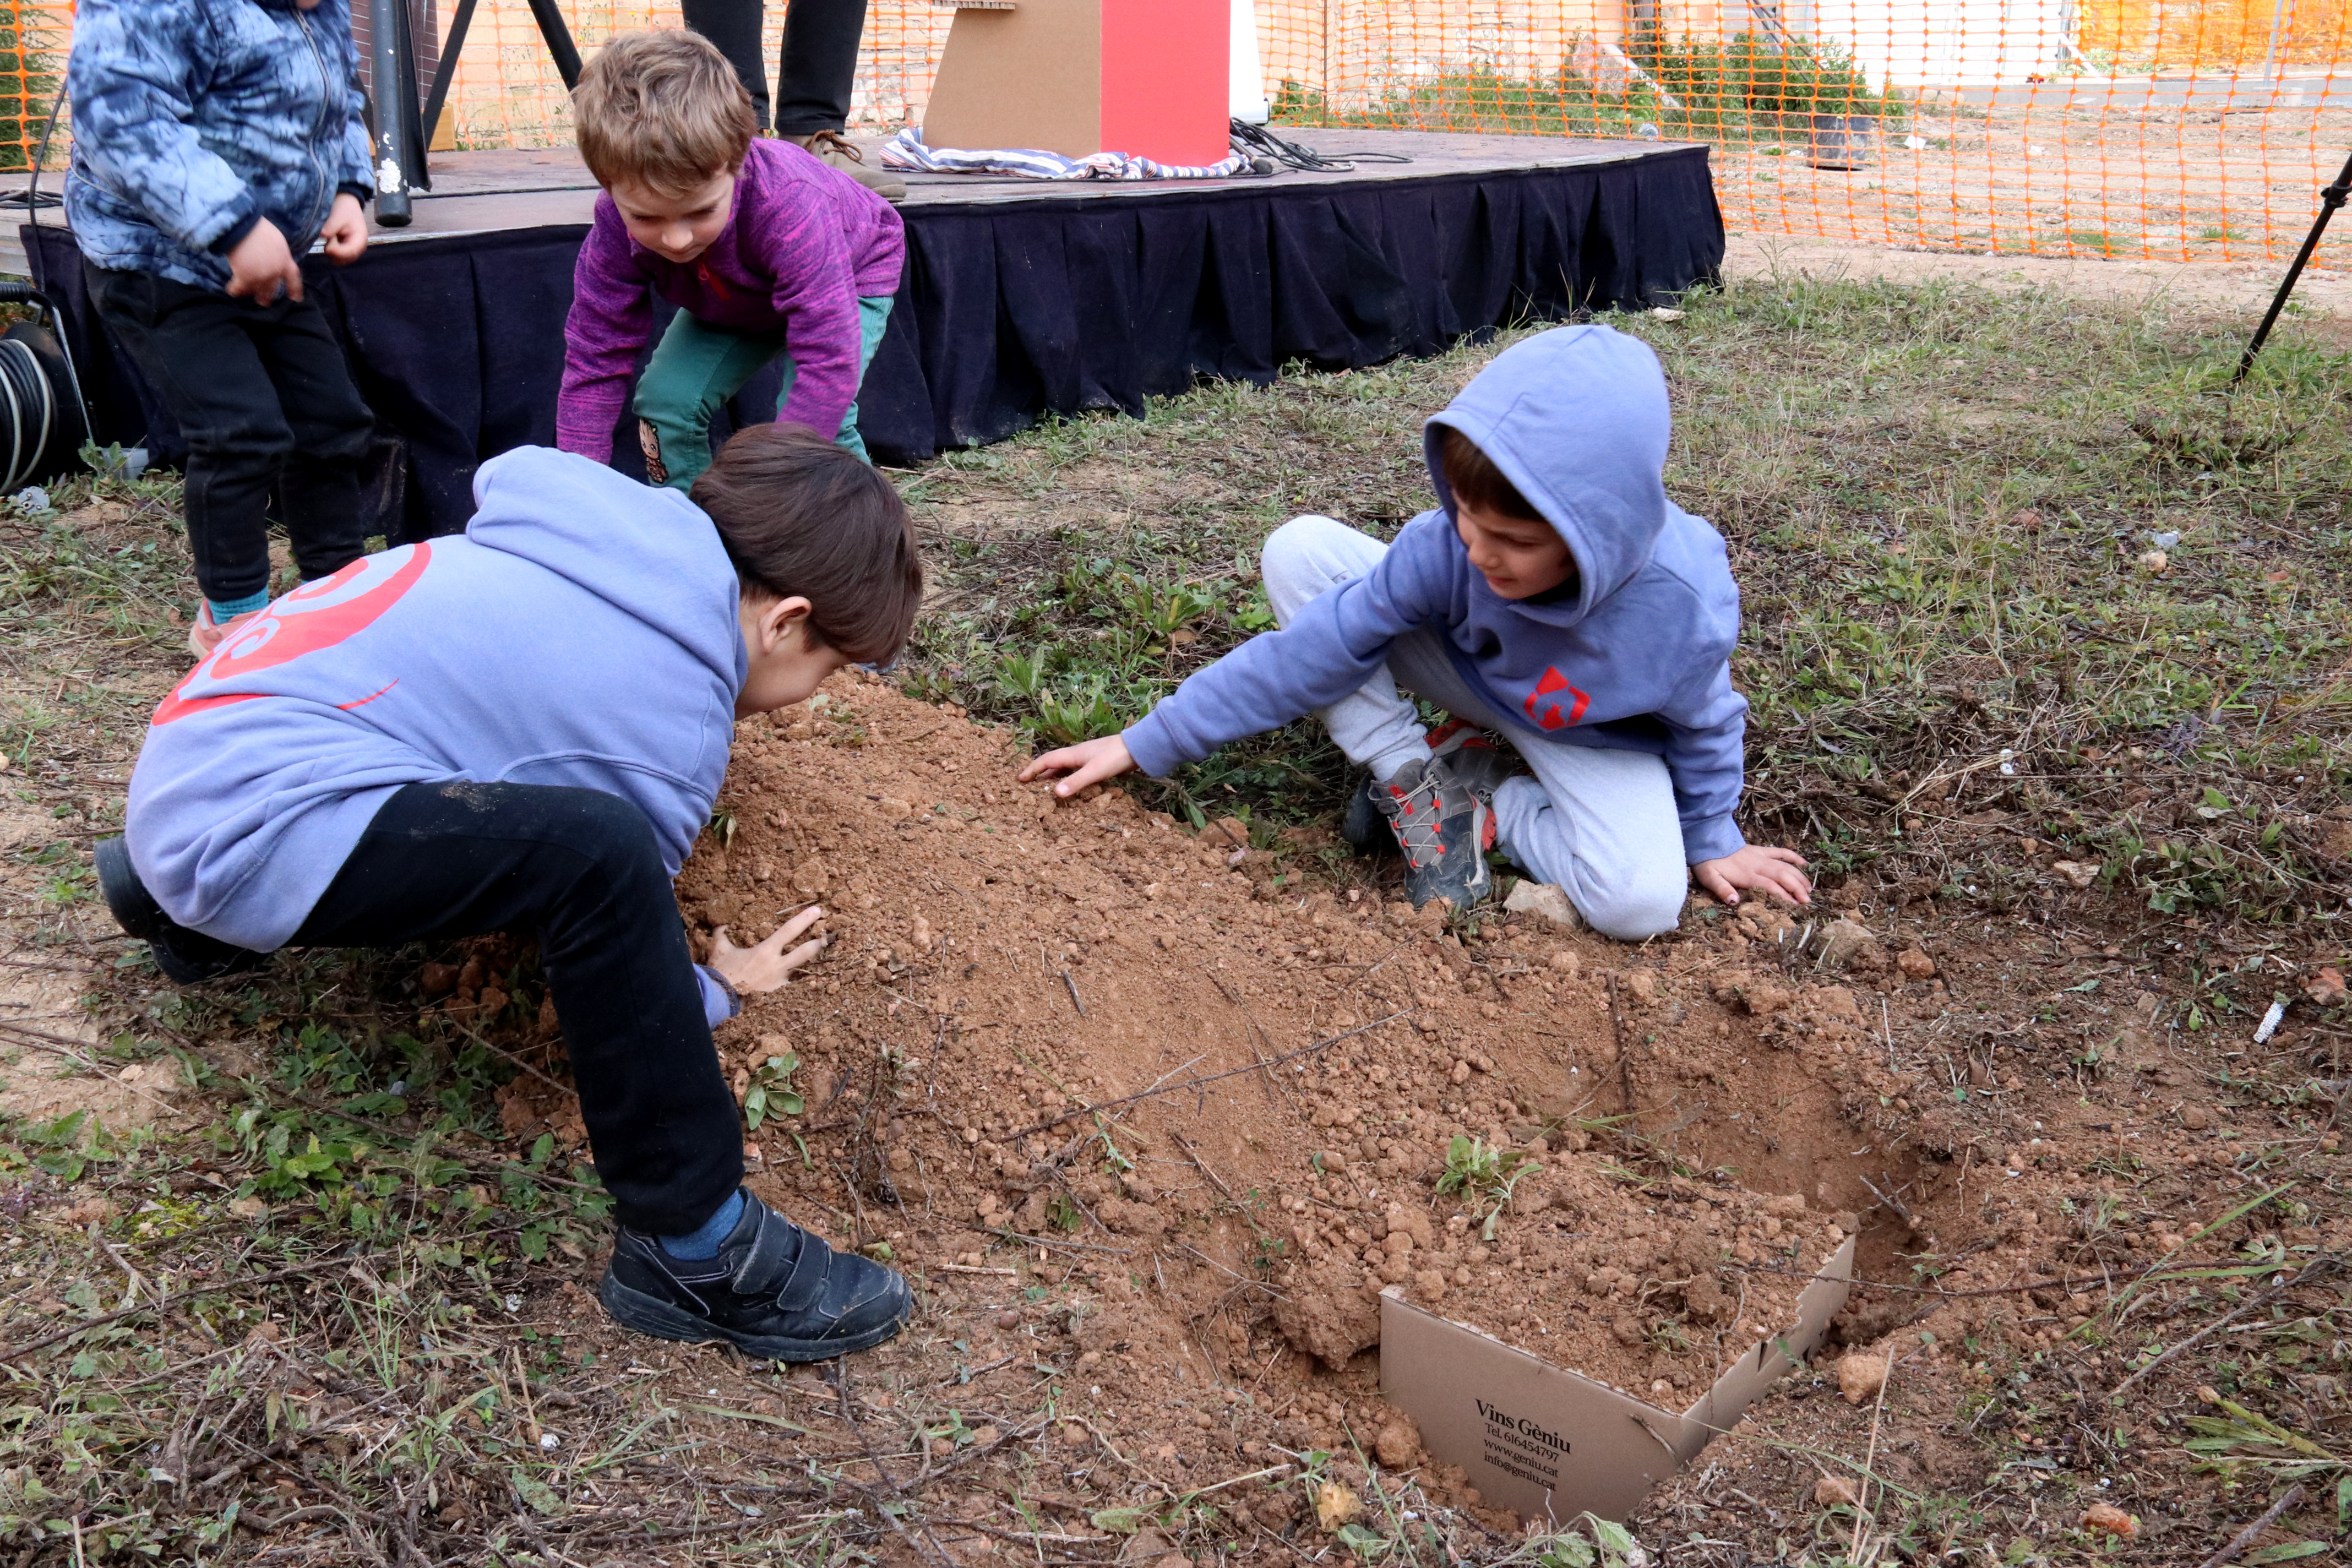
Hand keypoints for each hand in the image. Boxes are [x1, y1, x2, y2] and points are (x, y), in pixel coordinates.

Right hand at [226, 217, 301, 302]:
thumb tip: (277, 259)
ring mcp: (260, 277)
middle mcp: (275, 273)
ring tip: (248, 295)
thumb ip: (280, 255)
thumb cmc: (260, 229)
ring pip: (256, 292)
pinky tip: (233, 291)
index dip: (295, 290)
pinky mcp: (244, 278)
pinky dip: (235, 290)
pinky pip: (239, 289)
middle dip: (267, 297)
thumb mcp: (278, 241)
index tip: (295, 299)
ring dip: (252, 294)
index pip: (294, 280)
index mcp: (285, 262)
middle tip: (264, 302)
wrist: (244, 226)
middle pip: (273, 290)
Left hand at [320, 193, 367, 264]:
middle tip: (329, 238)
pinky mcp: (346, 250)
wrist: (346, 203)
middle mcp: (359, 247)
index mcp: (360, 238)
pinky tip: (331, 240)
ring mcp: (353, 250)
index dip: (337, 252)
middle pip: (345, 260)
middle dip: (334, 252)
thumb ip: (331, 227)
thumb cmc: (344, 208)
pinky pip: (338, 257)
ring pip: (340, 260)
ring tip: (331, 237)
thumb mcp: (338, 216)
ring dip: (332, 252)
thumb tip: (322, 235)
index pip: (349, 252)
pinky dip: (332, 251)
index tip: (327, 246)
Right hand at [706, 904, 827, 993]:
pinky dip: (800, 982)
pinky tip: (809, 980)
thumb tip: (720, 924)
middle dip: (818, 942)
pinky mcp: (778, 995)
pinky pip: (793, 986)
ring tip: (824, 957)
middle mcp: (777, 966)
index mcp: (766, 951)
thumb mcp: (720, 949)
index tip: (817, 910)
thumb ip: (722, 934)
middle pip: (805, 952)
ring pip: (803, 970)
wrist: (718, 998)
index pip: (789, 930)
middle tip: (827, 935)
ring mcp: (780, 982)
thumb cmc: (720, 972)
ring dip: (812, 963)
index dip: (804, 919)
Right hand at [1016, 733, 1136, 798]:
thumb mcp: (1094, 771)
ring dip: (1051, 775)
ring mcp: (1086, 758)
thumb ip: (1075, 782)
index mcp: (1072, 754)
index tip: (1019, 779)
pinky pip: (1073, 770)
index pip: (1045, 761)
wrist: (1137, 748)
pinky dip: (1065, 777)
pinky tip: (1069, 784)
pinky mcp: (1095, 763)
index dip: (1032, 769)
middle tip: (1027, 783)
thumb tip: (1055, 794)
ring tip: (1043, 787)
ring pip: (1063, 766)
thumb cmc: (1115, 757)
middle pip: (1051, 763)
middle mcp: (1076, 754)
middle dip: (1038, 772)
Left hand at [1692, 844, 1811, 908]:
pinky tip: (1805, 864)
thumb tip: (1734, 901)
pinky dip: (1794, 857)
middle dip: (1797, 888)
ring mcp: (1762, 856)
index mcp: (1747, 874)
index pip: (1770, 886)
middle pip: (1783, 876)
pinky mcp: (1762, 850)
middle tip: (1808, 901)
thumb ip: (1722, 889)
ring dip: (1799, 877)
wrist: (1708, 840)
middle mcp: (1758, 865)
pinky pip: (1781, 852)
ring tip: (1810, 889)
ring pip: (1786, 866)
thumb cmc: (1708, 862)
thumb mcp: (1709, 878)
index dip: (1784, 896)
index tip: (1795, 906)